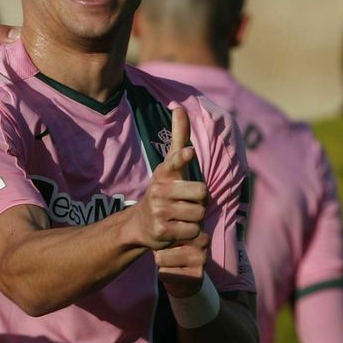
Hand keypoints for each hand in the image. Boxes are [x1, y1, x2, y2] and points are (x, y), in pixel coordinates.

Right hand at [133, 106, 207, 252]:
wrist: (141, 224)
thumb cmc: (164, 189)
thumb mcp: (170, 164)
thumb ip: (179, 137)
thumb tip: (179, 107)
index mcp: (164, 171)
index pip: (176, 160)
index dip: (184, 157)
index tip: (190, 153)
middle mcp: (159, 189)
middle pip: (202, 193)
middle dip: (200, 201)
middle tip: (187, 203)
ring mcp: (159, 211)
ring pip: (199, 214)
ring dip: (196, 218)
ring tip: (182, 217)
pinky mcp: (161, 231)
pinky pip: (193, 232)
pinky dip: (192, 234)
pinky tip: (180, 231)